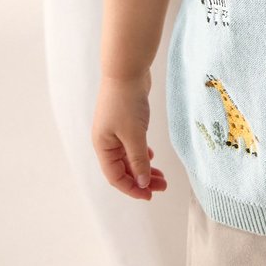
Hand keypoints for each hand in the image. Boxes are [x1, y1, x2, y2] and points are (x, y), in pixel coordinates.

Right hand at [91, 73, 167, 199]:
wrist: (127, 70)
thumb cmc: (126, 102)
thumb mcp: (134, 134)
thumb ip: (138, 160)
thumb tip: (142, 183)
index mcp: (103, 147)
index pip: (115, 177)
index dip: (132, 189)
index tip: (150, 195)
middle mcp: (107, 141)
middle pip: (123, 169)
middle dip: (141, 179)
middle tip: (162, 186)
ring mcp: (115, 131)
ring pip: (129, 157)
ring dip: (144, 167)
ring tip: (162, 176)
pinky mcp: (125, 121)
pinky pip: (133, 144)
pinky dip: (142, 153)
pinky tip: (152, 156)